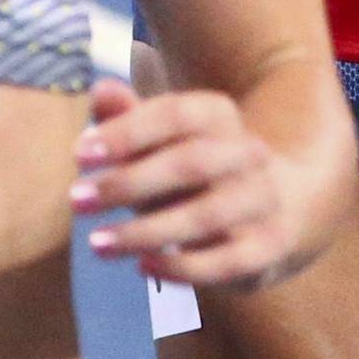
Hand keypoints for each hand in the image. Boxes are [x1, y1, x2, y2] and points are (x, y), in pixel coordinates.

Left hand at [70, 75, 314, 290]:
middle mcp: (248, 153)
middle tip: (75, 199)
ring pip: (205, 216)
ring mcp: (263, 201)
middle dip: (128, 181)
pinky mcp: (268, 247)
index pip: (176, 114)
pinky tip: (141, 267)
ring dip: (146, 230)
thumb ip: (131, 119)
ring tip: (97, 243)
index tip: (79, 153)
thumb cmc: (200, 171)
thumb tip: (100, 91)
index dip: (127, 131)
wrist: (283, 206)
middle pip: (191, 162)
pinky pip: (225, 261)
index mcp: (221, 116)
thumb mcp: (166, 142)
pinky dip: (181, 266)